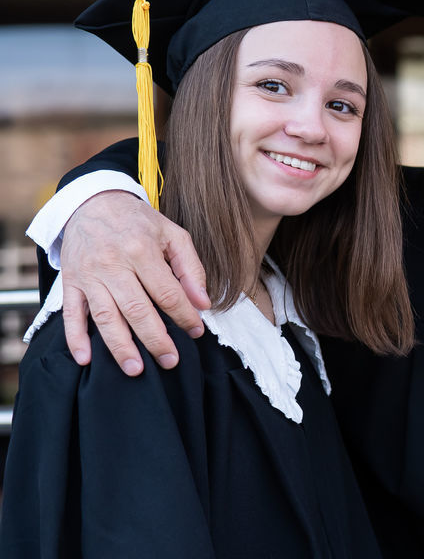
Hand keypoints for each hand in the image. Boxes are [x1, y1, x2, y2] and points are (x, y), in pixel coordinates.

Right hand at [61, 191, 209, 374]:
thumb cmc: (139, 222)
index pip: (167, 292)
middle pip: (136, 310)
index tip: (196, 331)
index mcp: (142, 251)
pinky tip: (86, 359)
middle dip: (156, 339)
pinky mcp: (70, 283)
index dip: (184, 315)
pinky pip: (71, 314)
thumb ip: (191, 268)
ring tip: (135, 370)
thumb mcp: (173, 234)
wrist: (93, 203)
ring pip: (104, 317)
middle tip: (170, 361)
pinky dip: (76, 338)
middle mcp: (112, 264)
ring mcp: (88, 276)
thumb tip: (203, 302)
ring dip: (120, 346)